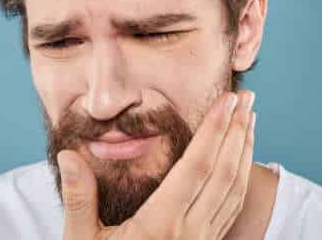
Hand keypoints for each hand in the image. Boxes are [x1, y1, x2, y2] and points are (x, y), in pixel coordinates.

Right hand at [57, 90, 256, 239]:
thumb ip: (80, 198)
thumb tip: (71, 155)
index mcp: (160, 226)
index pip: (197, 168)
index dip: (215, 131)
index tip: (228, 101)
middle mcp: (190, 235)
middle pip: (224, 174)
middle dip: (238, 131)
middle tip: (248, 96)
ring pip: (234, 192)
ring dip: (245, 153)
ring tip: (250, 121)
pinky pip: (232, 212)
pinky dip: (241, 181)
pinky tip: (240, 164)